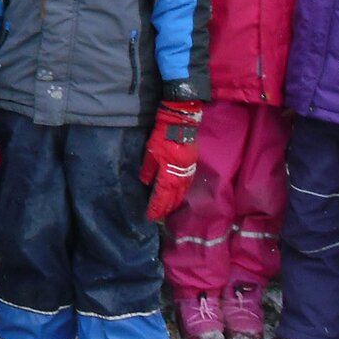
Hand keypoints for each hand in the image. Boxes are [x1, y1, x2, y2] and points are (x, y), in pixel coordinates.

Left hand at [140, 98, 202, 220]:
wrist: (180, 122)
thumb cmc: (162, 135)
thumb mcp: (151, 151)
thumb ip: (148, 168)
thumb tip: (146, 182)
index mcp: (169, 171)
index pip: (161, 194)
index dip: (156, 206)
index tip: (151, 215)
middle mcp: (181, 174)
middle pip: (174, 196)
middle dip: (166, 207)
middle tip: (159, 216)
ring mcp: (189, 170)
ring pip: (182, 191)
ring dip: (175, 201)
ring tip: (169, 210)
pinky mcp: (193, 164)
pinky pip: (188, 183)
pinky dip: (183, 192)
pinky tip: (179, 195)